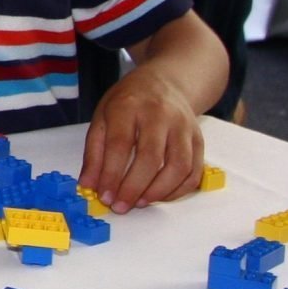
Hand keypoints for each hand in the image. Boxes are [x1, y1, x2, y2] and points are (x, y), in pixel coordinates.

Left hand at [79, 60, 203, 211]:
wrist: (166, 82)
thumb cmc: (129, 102)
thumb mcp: (102, 117)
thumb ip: (94, 152)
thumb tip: (88, 185)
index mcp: (128, 106)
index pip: (120, 144)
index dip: (111, 174)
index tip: (104, 196)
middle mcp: (159, 115)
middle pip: (151, 157)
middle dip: (134, 188)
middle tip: (121, 206)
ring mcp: (183, 127)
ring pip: (178, 166)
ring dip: (159, 191)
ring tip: (140, 202)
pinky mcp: (199, 140)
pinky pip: (194, 171)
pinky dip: (179, 190)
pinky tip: (160, 196)